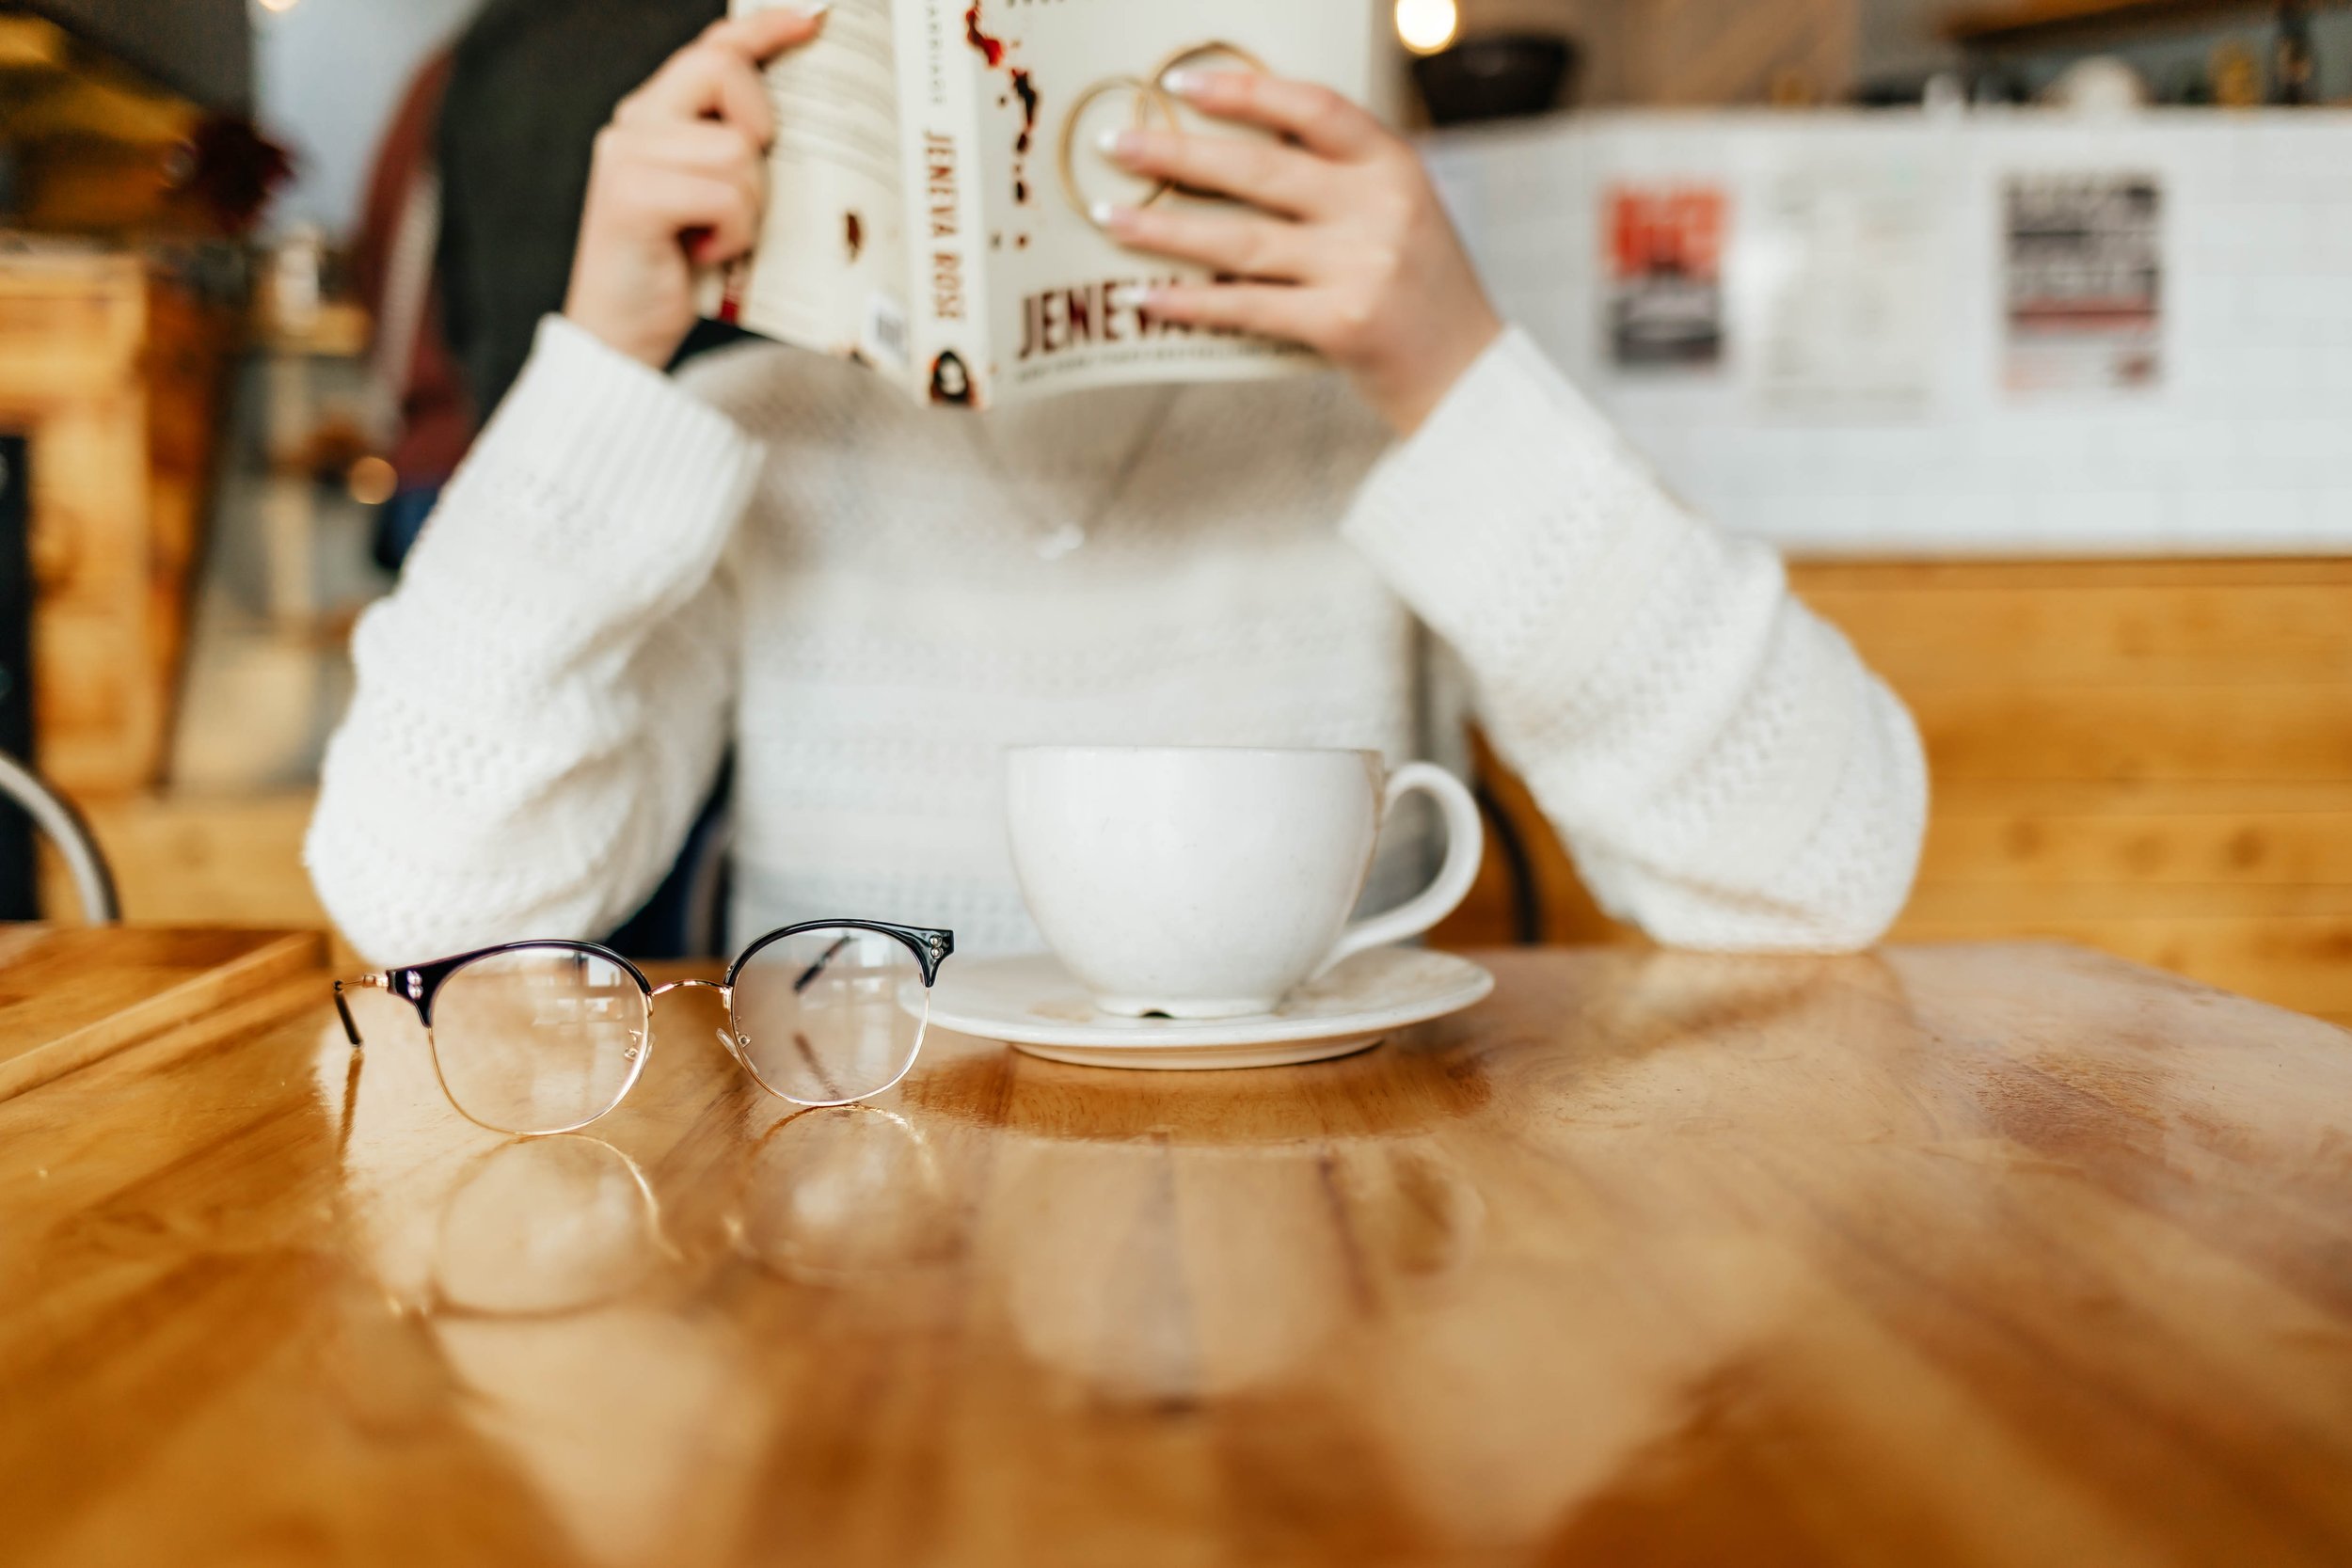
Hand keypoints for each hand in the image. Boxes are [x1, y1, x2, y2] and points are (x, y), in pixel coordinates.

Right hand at [562, 7, 826, 369]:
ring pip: (736, 148)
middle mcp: (635, 122)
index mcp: (655, 115)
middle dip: (760, 126)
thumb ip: (739, 150)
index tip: (811, 19)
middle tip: (748, 184)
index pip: (713, 48)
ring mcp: (627, 155)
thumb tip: (803, 116)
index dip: (763, 28)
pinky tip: (703, 255)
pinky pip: (724, 193)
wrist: (623, 337)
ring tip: (717, 238)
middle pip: (723, 70)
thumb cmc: (680, 272)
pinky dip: (732, 232)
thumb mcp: (720, 200)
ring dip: (749, 206)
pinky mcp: (632, 195)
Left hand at [1098, 70, 1502, 436]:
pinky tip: (1145, 295)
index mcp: (1394, 166)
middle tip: (1115, 146)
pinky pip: (1246, 307)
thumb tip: (1233, 149)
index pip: (1312, 108)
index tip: (1179, 85)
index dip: (1243, 91)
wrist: (1467, 377)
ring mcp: (1361, 268)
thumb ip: (1338, 178)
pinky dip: (1190, 302)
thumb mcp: (1399, 212)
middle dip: (1176, 155)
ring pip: (1240, 240)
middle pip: (1259, 171)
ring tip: (1110, 217)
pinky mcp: (1341, 326)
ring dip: (1164, 228)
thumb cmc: (1419, 291)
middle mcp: (1380, 209)